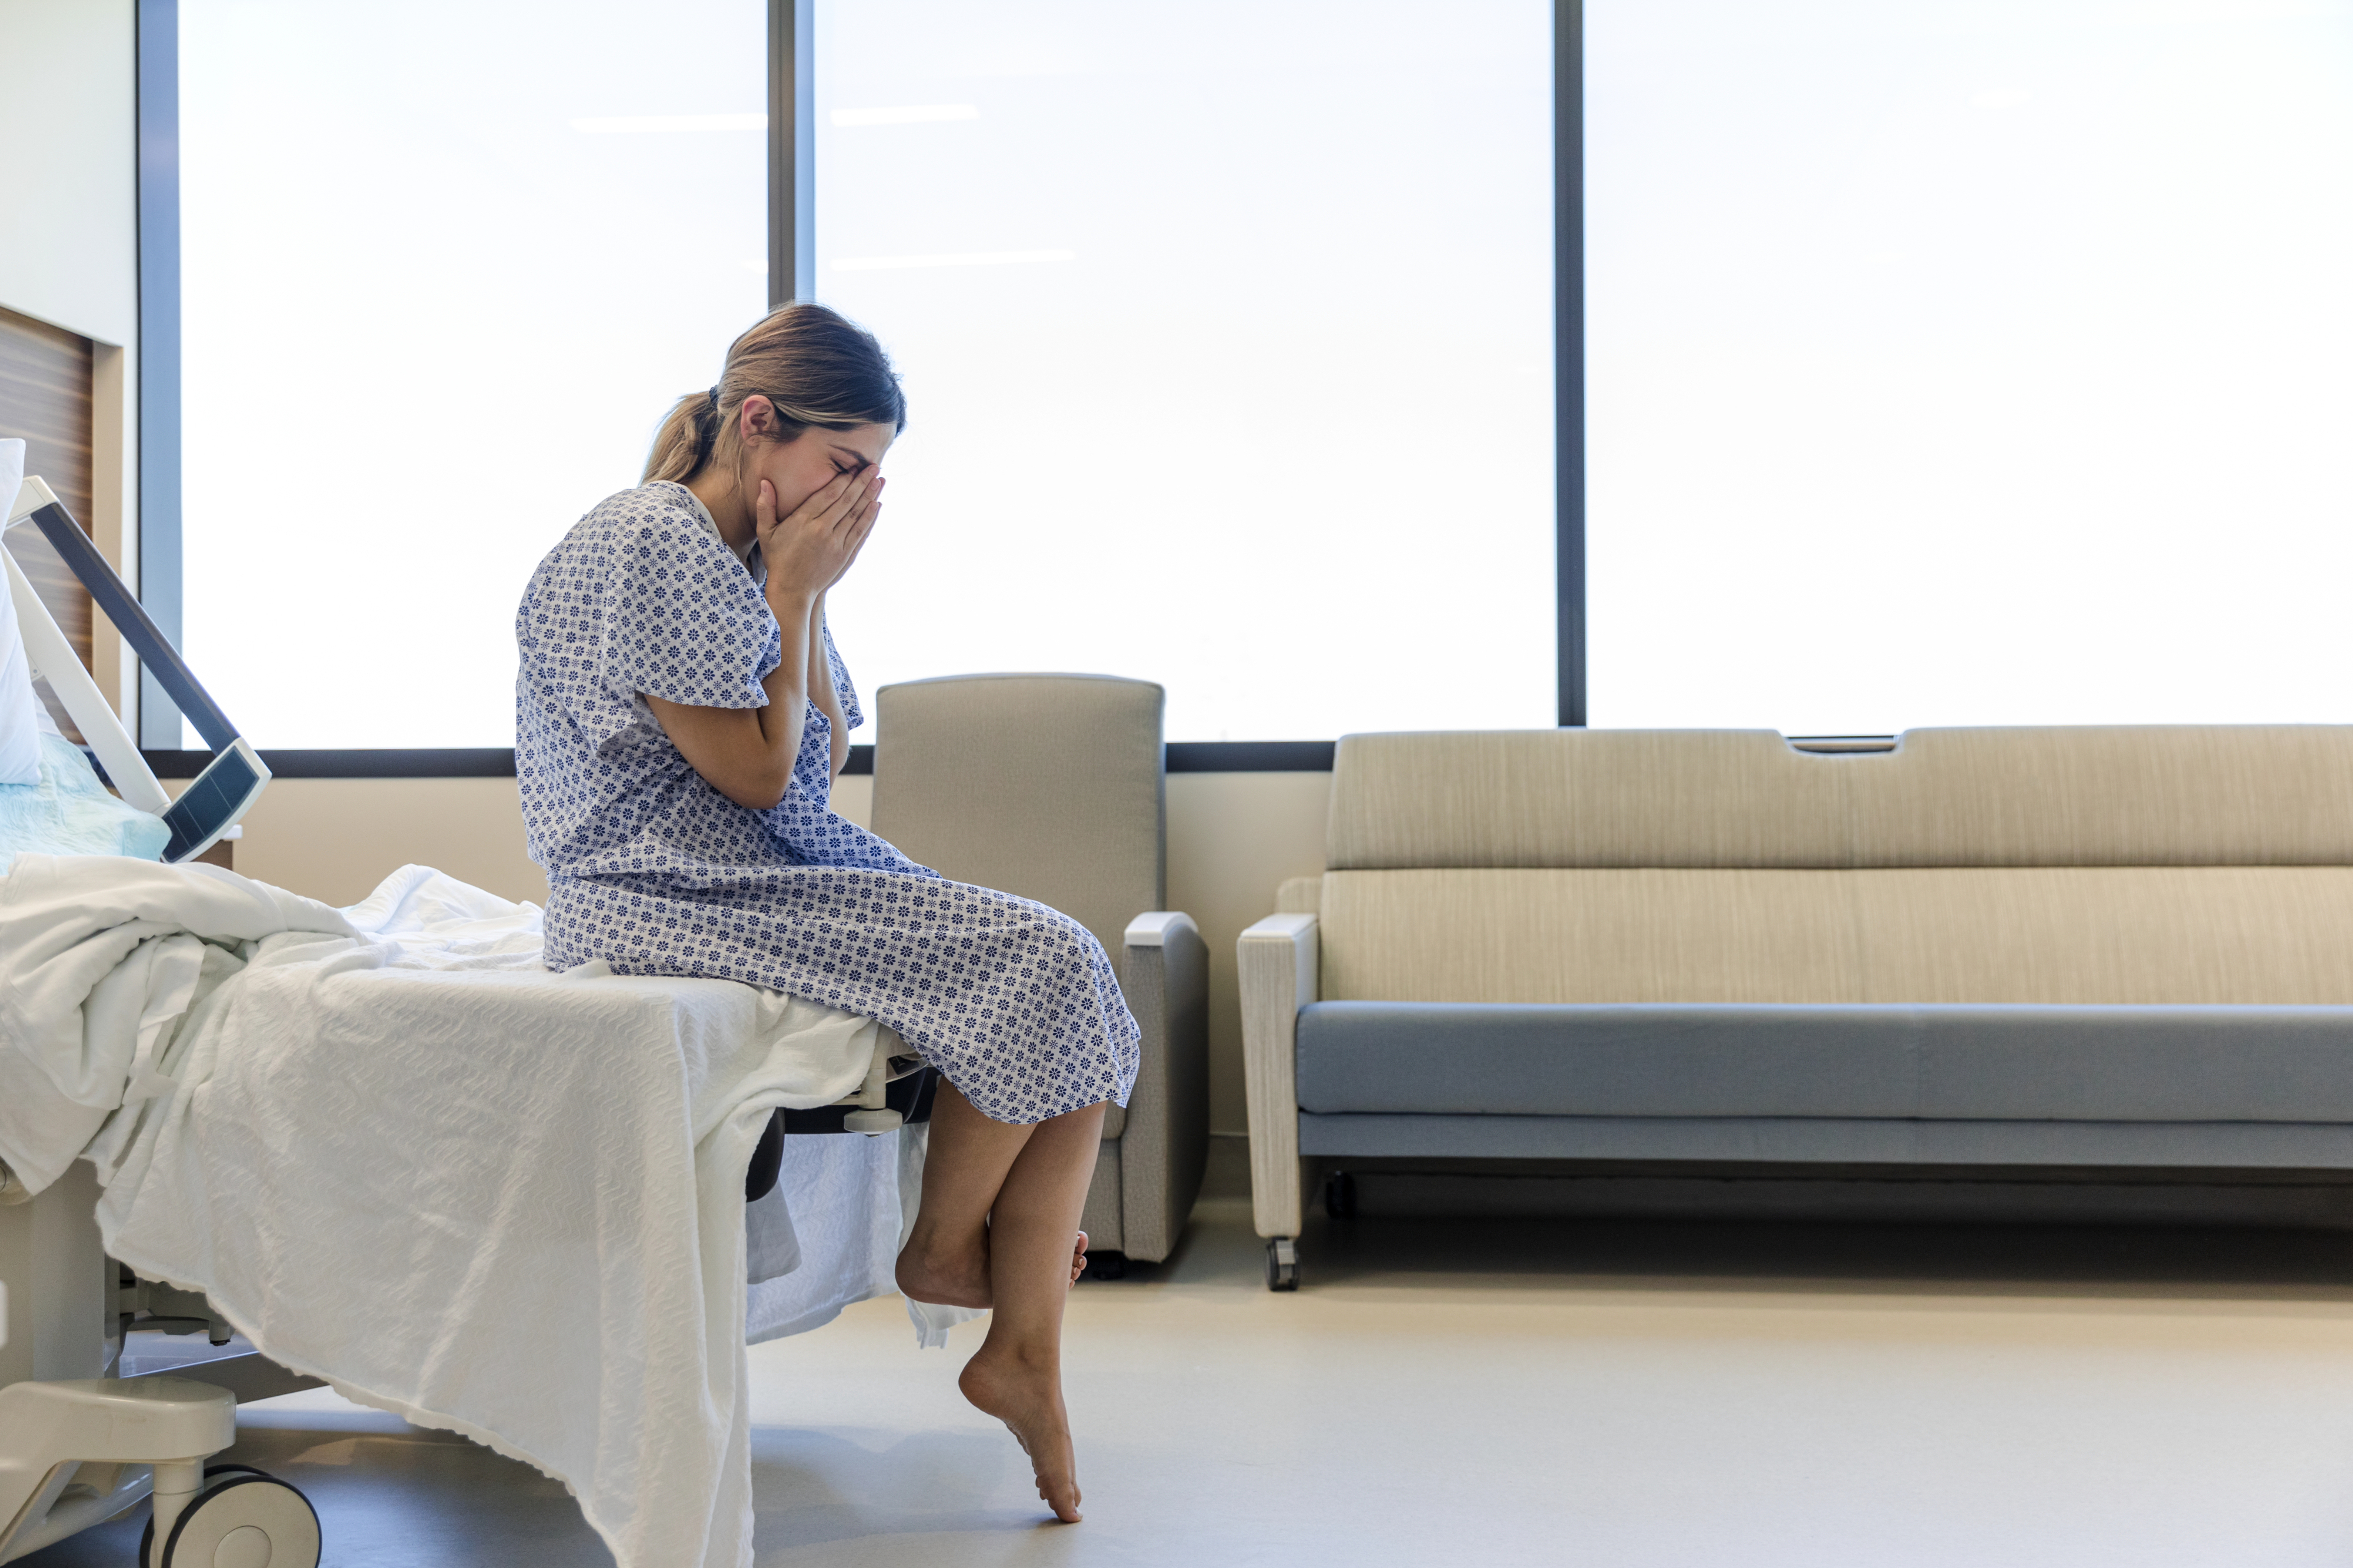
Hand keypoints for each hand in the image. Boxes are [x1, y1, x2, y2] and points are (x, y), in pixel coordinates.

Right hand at [756, 469, 883, 602]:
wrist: (792, 590)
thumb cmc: (777, 559)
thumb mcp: (765, 533)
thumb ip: (765, 507)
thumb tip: (765, 482)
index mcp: (803, 521)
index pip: (828, 495)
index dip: (843, 479)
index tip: (853, 467)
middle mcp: (822, 530)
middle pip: (846, 501)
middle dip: (861, 482)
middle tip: (873, 467)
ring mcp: (835, 544)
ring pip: (856, 515)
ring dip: (870, 496)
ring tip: (880, 480)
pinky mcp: (845, 555)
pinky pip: (860, 533)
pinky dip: (870, 518)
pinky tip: (877, 505)